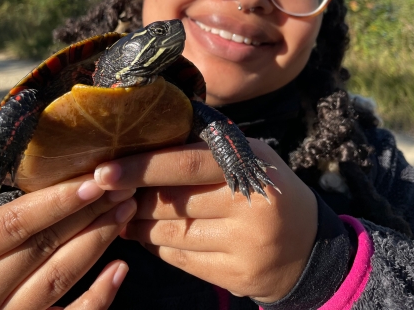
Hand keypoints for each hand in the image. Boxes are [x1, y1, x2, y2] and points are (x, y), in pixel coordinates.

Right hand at [0, 159, 136, 309]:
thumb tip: (4, 133)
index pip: (14, 223)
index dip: (55, 202)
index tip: (93, 181)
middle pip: (43, 248)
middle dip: (87, 215)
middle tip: (121, 188)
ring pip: (58, 280)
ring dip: (97, 242)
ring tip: (124, 211)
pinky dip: (98, 298)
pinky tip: (120, 269)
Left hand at [94, 139, 316, 302]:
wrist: (309, 247)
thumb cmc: (266, 188)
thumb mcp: (249, 156)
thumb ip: (206, 148)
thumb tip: (149, 138)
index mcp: (250, 165)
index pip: (187, 164)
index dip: (143, 167)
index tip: (104, 171)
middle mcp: (250, 205)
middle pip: (173, 202)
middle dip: (133, 197)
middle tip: (105, 191)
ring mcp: (245, 245)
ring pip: (170, 234)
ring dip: (138, 224)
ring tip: (122, 212)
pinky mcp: (236, 277)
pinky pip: (180, 260)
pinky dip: (156, 246)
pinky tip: (145, 234)